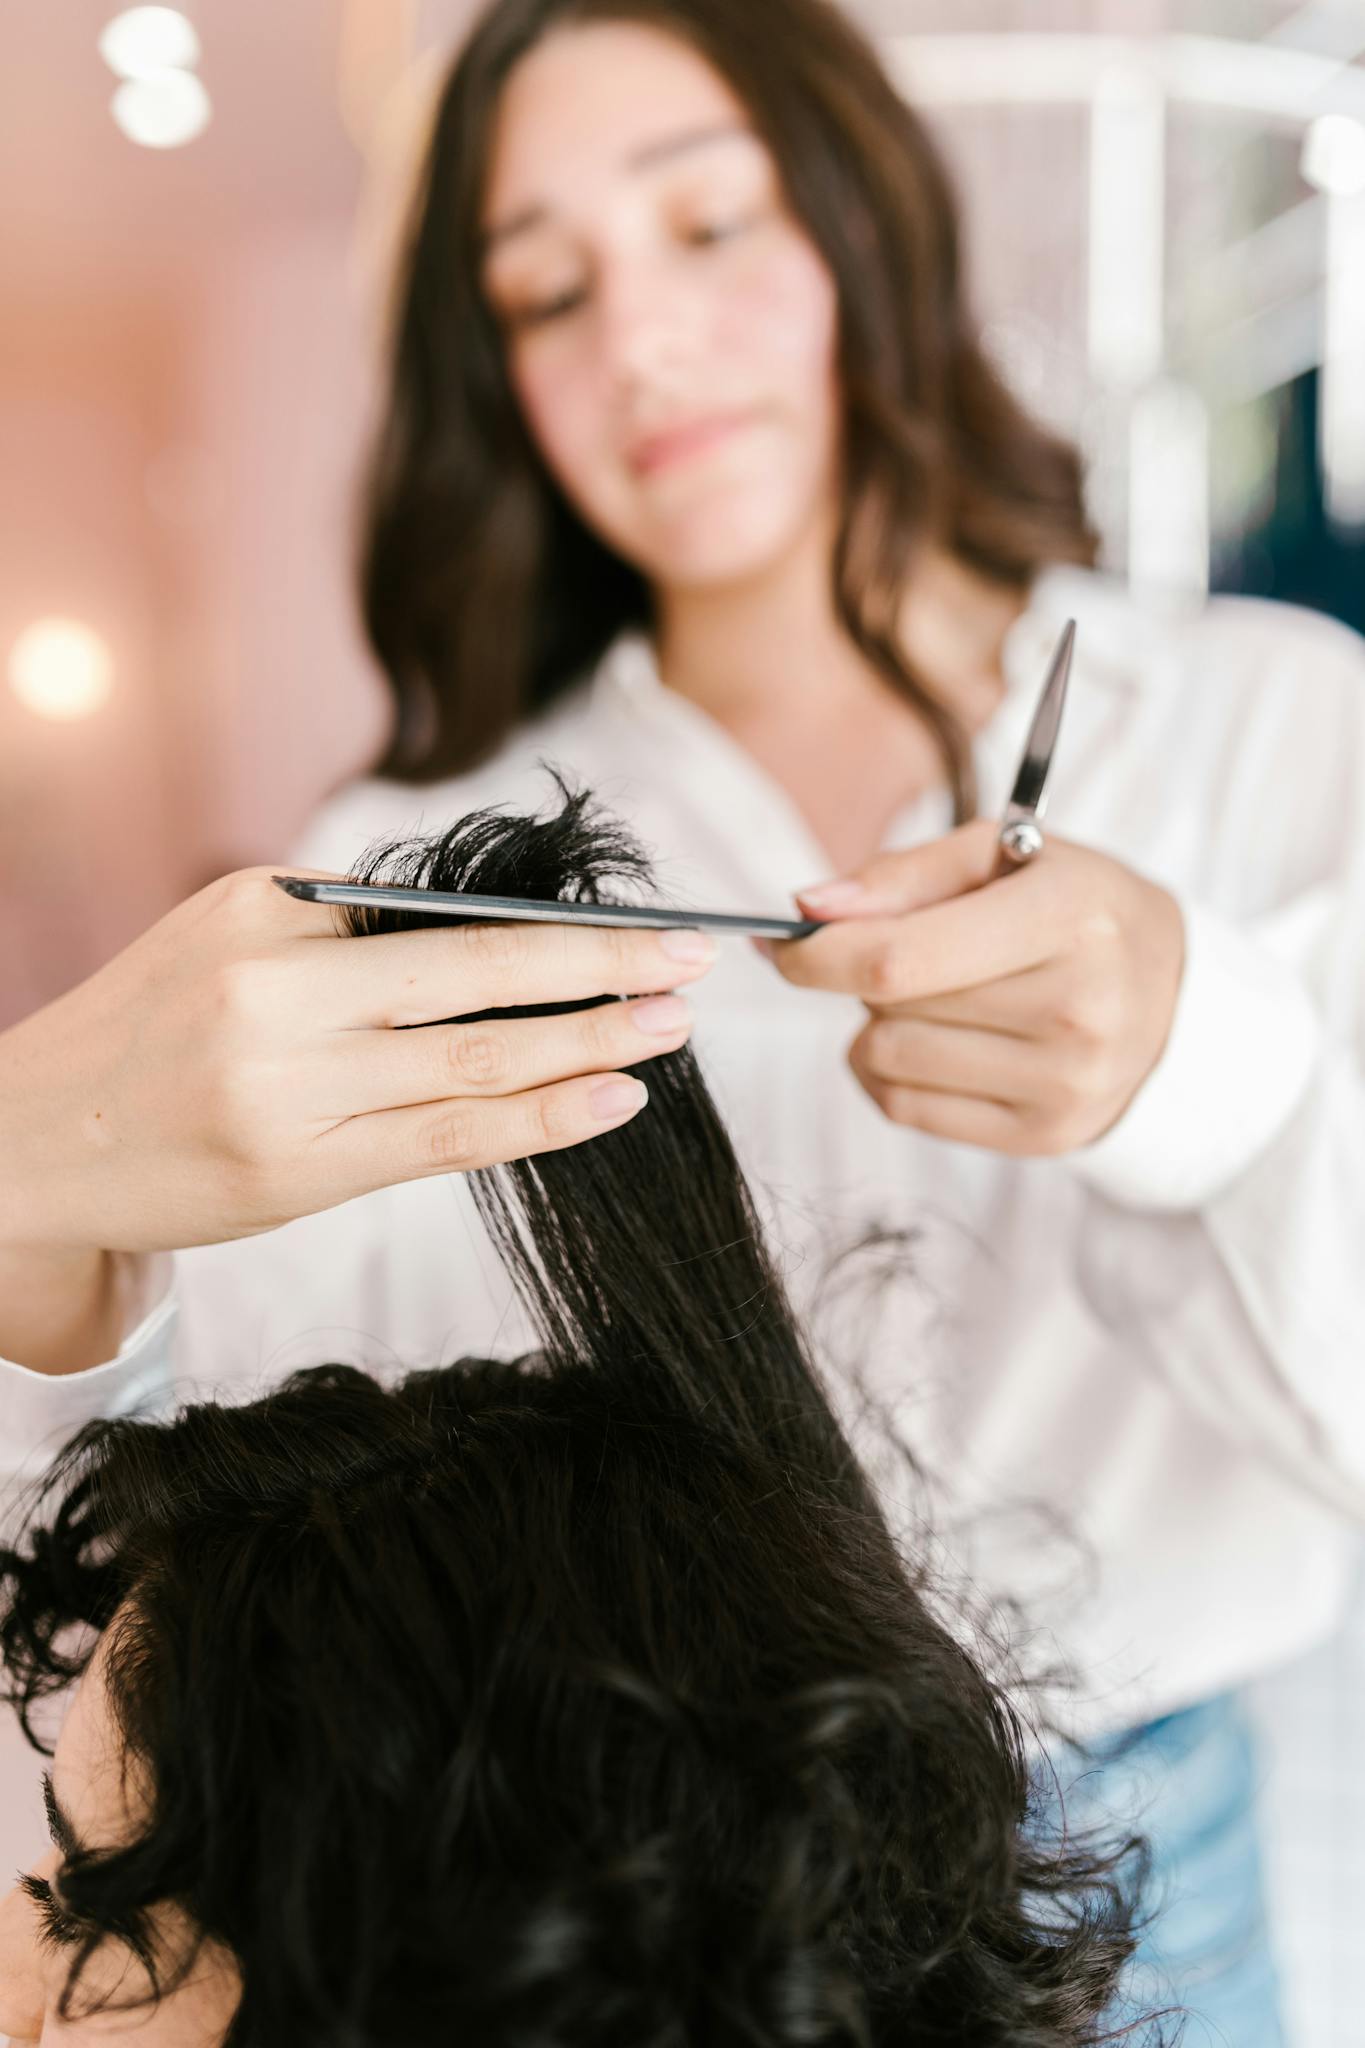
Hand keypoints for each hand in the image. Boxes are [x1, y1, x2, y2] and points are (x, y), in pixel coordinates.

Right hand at [0, 866, 713, 1257]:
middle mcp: (277, 993)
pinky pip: (444, 1140)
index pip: (442, 914)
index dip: (557, 923)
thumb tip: (505, 936)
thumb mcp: (229, 941)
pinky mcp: (298, 1171)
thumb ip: (348, 936)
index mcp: (264, 914)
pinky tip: (609, 1101)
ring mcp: (288, 1088)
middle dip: (601, 965)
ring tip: (670, 1028)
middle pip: (476, 972)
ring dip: (589, 1041)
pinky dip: (537, 1119)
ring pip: (475, 1060)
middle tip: (696, 960)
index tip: (646, 922)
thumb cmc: (152, 1034)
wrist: (32, 1141)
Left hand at [763, 819, 1185, 1157]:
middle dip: (863, 974)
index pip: (900, 959)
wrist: (1178, 997)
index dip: (818, 955)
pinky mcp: (1048, 1137)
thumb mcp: (1006, 857)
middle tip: (906, 951)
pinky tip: (932, 1042)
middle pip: (888, 1008)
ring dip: (877, 1025)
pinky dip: (889, 1074)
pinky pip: (907, 1111)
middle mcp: (1079, 1010)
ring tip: (932, 996)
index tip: (780, 942)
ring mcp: (1068, 1085)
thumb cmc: (1075, 910)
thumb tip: (809, 908)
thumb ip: (902, 876)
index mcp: (1071, 918)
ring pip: (887, 1060)